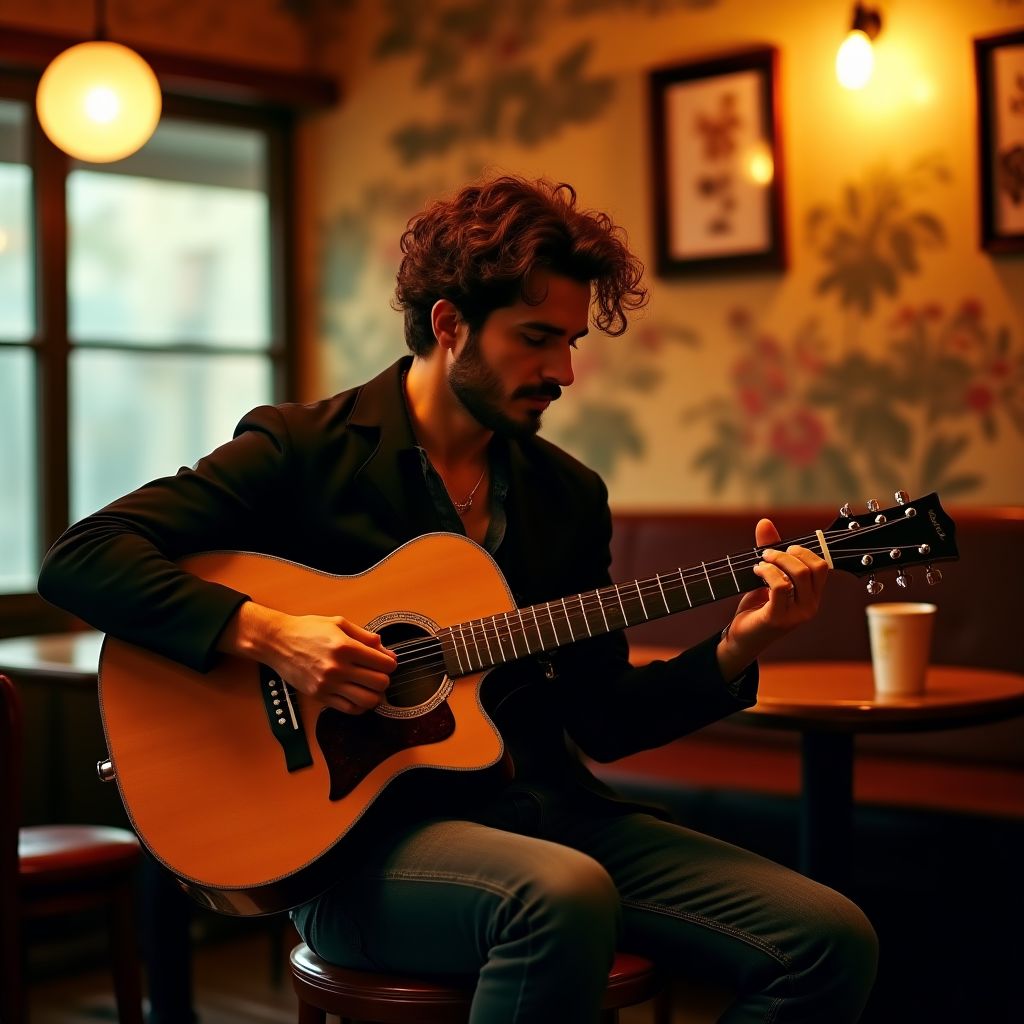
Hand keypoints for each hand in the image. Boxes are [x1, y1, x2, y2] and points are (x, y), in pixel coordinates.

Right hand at [220, 603, 396, 713]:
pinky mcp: (320, 696)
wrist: (278, 642)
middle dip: (385, 678)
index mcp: (345, 647)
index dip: (390, 663)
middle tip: (379, 673)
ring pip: (368, 700)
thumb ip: (366, 637)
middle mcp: (338, 668)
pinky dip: (360, 706)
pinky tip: (358, 695)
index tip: (386, 661)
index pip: (384, 664)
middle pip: (380, 683)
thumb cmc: (307, 630)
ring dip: (375, 695)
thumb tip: (387, 652)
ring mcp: (328, 684)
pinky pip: (349, 709)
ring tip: (370, 687)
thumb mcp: (339, 623)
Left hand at [717, 518, 828, 677]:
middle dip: (788, 553)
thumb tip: (764, 522)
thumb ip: (770, 551)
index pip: (822, 566)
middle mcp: (810, 606)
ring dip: (776, 560)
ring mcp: (797, 615)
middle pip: (813, 567)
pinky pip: (780, 587)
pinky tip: (756, 571)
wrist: (741, 638)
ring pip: (798, 575)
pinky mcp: (779, 618)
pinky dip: (767, 572)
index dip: (805, 551)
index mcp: (812, 596)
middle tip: (768, 553)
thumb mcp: (766, 577)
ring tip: (761, 562)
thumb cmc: (756, 607)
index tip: (784, 548)